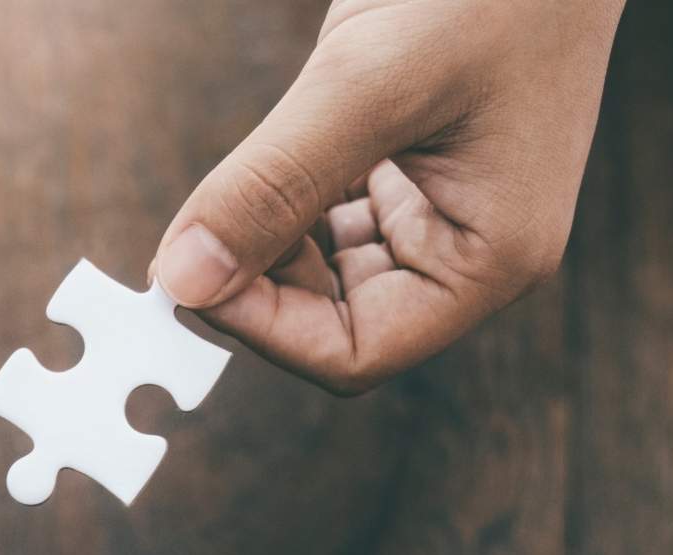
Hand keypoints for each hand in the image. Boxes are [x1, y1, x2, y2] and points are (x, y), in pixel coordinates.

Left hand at [152, 0, 622, 393]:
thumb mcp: (368, 82)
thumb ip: (272, 184)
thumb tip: (182, 278)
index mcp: (490, 260)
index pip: (355, 354)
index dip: (264, 329)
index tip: (191, 272)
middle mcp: (473, 251)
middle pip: (336, 323)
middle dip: (260, 288)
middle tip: (190, 231)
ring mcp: (449, 209)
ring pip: (329, 274)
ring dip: (269, 244)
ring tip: (233, 183)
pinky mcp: (421, 167)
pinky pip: (338, 219)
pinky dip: (289, 202)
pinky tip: (268, 158)